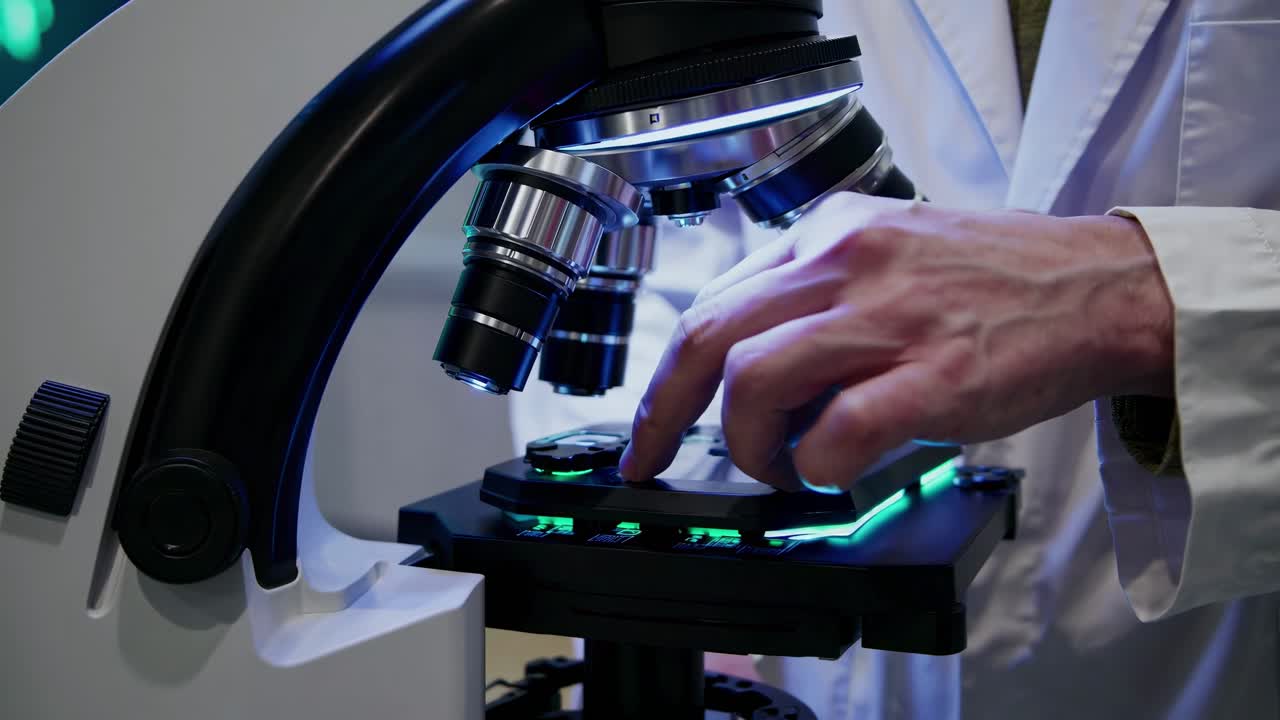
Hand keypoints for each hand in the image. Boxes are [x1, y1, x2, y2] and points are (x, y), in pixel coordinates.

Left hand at [618, 193, 1173, 490]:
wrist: (1100, 288)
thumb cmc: (994, 282)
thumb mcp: (888, 255)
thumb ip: (816, 299)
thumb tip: (748, 374)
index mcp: (828, 235)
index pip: (711, 303)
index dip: (665, 377)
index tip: (650, 423)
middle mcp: (845, 263)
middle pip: (707, 337)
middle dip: (664, 414)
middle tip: (654, 460)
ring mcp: (888, 318)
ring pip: (753, 383)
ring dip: (747, 446)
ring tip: (779, 467)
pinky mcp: (934, 376)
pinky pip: (834, 432)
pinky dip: (815, 467)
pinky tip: (832, 472)